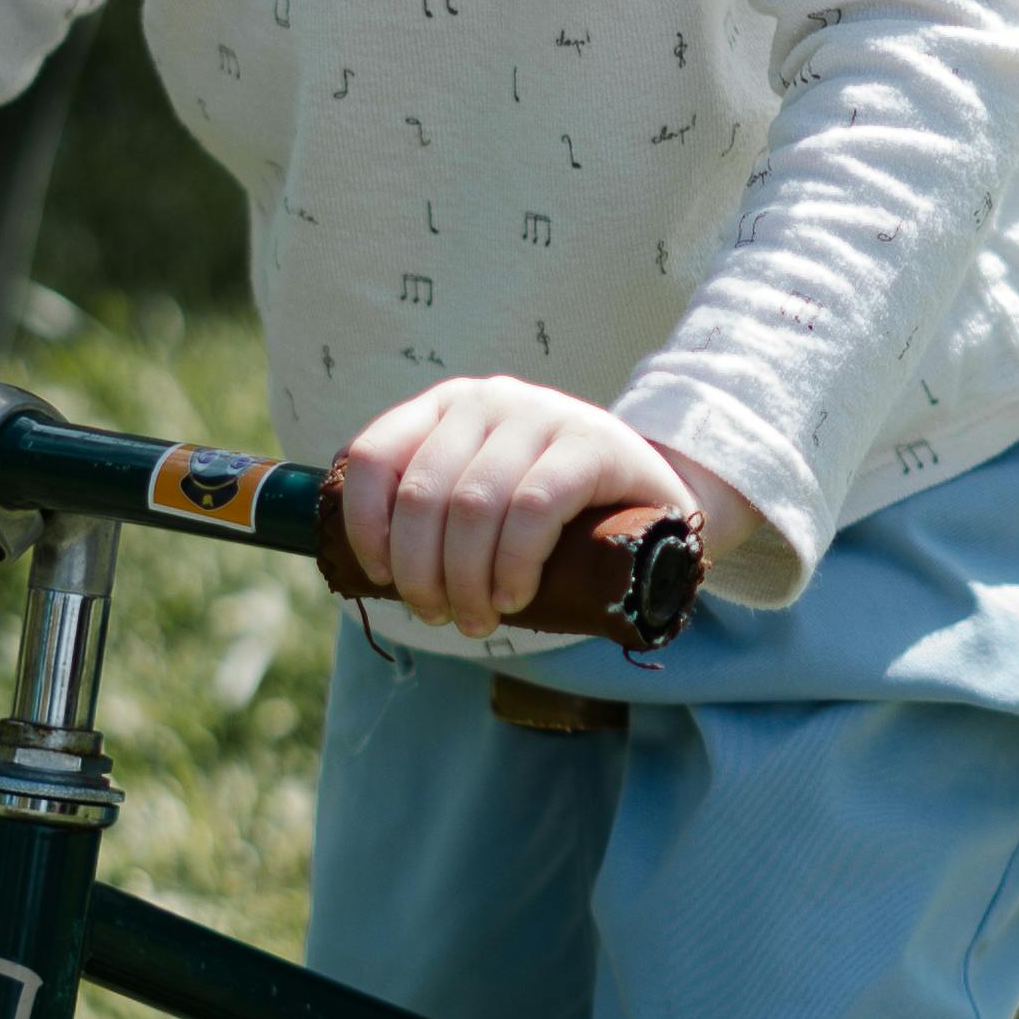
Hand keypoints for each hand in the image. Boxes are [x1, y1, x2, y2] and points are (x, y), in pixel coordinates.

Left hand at [330, 376, 761, 638]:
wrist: (655, 500)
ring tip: (479, 619)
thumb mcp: (482, 501)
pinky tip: (514, 596)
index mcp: (445, 408)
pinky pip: (532, 508)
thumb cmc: (553, 518)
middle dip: (421, 573)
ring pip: (472, 507)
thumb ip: (432, 513)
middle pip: (422, 496)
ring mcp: (541, 415)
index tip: (381, 577)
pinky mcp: (591, 443)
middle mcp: (487, 399)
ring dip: (466, 581)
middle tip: (440, 616)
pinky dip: (513, 563)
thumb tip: (364, 569)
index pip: (373, 458)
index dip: (365, 526)